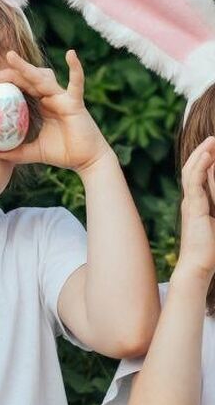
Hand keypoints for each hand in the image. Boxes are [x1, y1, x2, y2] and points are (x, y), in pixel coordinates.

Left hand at [0, 49, 110, 173]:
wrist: (87, 161)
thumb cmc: (64, 153)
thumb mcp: (36, 152)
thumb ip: (18, 152)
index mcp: (43, 105)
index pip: (24, 88)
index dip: (9, 82)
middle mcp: (52, 97)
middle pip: (30, 79)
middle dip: (12, 73)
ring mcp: (64, 98)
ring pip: (43, 79)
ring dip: (27, 68)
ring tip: (11, 58)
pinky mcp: (75, 103)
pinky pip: (76, 84)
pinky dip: (75, 69)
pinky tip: (70, 54)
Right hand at [176, 137, 214, 281]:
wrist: (198, 267)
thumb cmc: (209, 250)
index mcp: (197, 204)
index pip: (199, 175)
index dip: (206, 160)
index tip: (214, 148)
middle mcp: (191, 200)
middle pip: (193, 169)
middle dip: (203, 152)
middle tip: (213, 138)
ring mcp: (190, 203)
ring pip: (191, 171)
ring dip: (201, 154)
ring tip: (211, 140)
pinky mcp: (193, 208)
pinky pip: (194, 182)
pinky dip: (200, 166)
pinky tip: (207, 155)